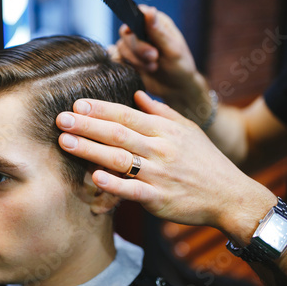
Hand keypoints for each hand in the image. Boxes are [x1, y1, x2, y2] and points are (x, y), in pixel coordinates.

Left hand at [56, 91, 276, 243]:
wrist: (230, 195)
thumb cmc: (205, 160)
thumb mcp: (188, 129)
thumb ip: (160, 111)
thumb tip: (137, 93)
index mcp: (164, 130)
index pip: (126, 115)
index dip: (100, 109)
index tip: (77, 104)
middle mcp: (159, 149)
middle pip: (117, 134)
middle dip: (87, 125)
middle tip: (60, 119)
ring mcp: (159, 174)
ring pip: (120, 159)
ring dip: (90, 150)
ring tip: (66, 142)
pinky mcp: (159, 199)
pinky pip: (133, 190)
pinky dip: (114, 184)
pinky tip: (95, 176)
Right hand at [111, 5, 209, 119]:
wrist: (176, 89)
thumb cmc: (180, 67)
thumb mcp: (172, 49)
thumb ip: (158, 32)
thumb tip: (149, 11)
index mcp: (155, 22)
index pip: (138, 14)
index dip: (136, 23)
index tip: (140, 35)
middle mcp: (142, 32)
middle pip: (127, 33)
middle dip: (138, 48)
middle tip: (154, 57)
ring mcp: (133, 46)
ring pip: (121, 47)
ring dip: (136, 60)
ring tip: (154, 67)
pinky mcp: (127, 60)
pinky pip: (117, 59)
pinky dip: (127, 66)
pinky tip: (139, 72)